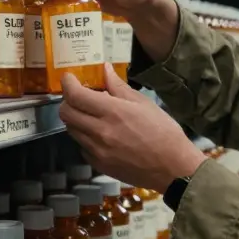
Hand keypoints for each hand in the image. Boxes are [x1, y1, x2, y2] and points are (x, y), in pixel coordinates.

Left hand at [59, 66, 205, 191]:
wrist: (173, 168)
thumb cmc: (163, 132)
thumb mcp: (144, 104)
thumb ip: (119, 87)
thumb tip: (105, 69)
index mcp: (112, 112)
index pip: (75, 95)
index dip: (68, 84)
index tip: (69, 78)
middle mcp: (100, 132)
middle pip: (66, 113)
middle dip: (68, 101)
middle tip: (78, 96)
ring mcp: (97, 151)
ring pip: (71, 130)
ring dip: (76, 118)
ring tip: (91, 114)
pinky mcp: (99, 165)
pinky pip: (82, 146)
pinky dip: (85, 137)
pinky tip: (100, 134)